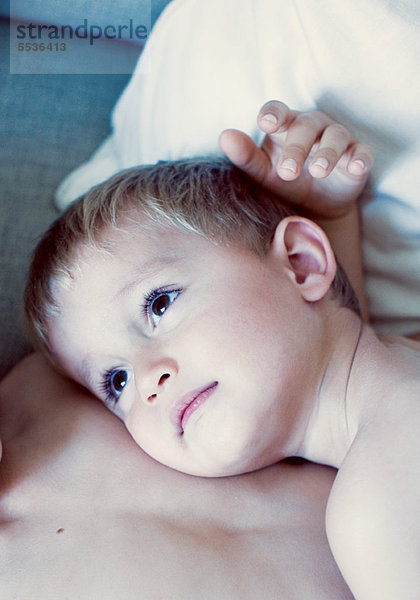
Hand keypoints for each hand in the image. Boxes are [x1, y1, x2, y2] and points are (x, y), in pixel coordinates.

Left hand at [219, 100, 373, 219]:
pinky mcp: (357, 158)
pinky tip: (356, 167)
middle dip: (296, 148)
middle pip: (306, 127)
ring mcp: (337, 141)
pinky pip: (362, 154)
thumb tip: (225, 136)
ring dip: (328, 153)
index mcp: (285, 126)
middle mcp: (312, 128)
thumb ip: (244, 156)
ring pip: (336, 137)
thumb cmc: (283, 181)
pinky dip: (360, 159)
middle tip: (287, 172)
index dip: (274, 114)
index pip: (278, 111)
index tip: (267, 123)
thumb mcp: (261, 173)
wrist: (313, 208)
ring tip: (318, 171)